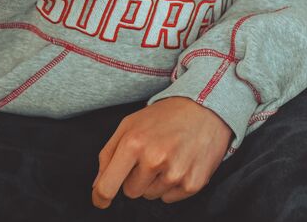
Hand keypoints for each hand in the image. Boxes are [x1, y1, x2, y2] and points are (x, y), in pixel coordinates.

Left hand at [91, 97, 231, 207]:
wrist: (207, 107)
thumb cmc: (167, 115)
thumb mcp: (130, 124)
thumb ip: (108, 154)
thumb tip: (98, 185)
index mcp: (134, 143)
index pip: (107, 186)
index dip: (100, 197)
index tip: (101, 200)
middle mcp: (154, 159)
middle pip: (131, 192)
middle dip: (137, 178)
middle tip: (152, 157)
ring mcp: (175, 173)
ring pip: (151, 195)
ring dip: (156, 181)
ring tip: (170, 157)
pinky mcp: (193, 182)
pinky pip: (170, 198)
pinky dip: (173, 185)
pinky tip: (181, 163)